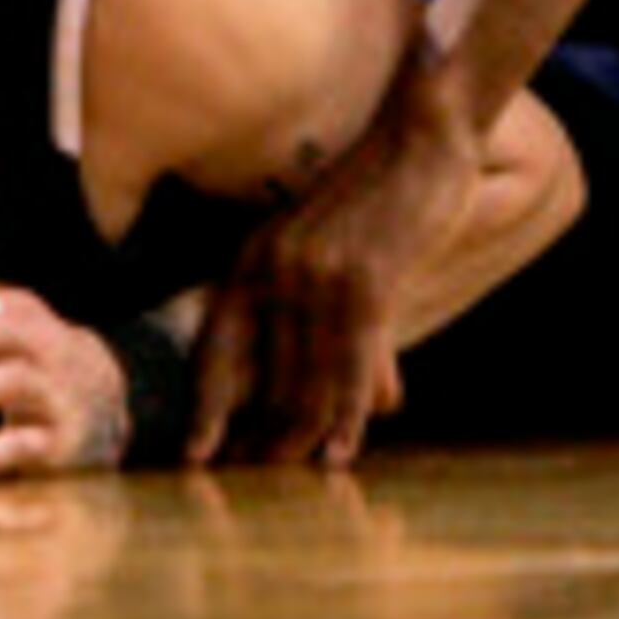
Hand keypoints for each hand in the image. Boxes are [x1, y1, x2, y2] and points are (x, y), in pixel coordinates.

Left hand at [186, 48, 474, 468]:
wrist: (422, 133)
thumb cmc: (387, 196)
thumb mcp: (344, 257)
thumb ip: (352, 328)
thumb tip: (379, 401)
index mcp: (252, 258)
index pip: (217, 345)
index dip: (208, 404)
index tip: (196, 456)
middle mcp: (272, 267)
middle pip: (260, 374)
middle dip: (257, 434)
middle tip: (250, 485)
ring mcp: (316, 273)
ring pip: (305, 375)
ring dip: (300, 434)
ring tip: (293, 481)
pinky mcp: (365, 277)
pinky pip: (350, 359)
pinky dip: (346, 411)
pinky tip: (341, 452)